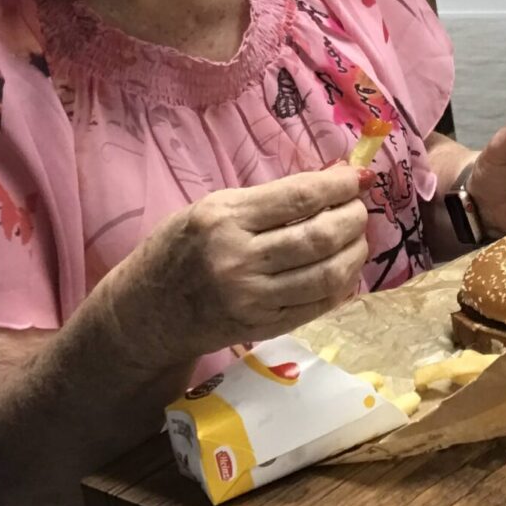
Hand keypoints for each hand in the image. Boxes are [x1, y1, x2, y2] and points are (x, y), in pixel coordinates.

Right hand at [114, 166, 370, 362]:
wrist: (147, 311)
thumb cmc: (178, 249)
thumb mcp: (212, 208)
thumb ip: (268, 199)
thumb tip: (331, 180)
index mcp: (224, 218)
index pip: (299, 197)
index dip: (338, 185)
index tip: (357, 178)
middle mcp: (238, 259)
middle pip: (319, 237)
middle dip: (353, 219)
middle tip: (359, 209)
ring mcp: (252, 299)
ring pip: (327, 275)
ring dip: (354, 253)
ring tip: (356, 240)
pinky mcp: (262, 327)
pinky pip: (317, 306)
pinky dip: (341, 286)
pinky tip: (344, 271)